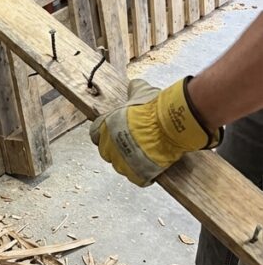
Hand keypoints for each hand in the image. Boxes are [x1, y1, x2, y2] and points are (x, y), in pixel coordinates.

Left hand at [90, 77, 221, 186]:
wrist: (169, 125)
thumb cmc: (153, 108)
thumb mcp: (142, 92)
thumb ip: (134, 90)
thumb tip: (133, 85)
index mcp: (104, 126)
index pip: (94, 133)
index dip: (105, 133)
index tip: (115, 132)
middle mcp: (108, 146)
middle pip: (106, 151)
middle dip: (116, 148)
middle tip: (133, 143)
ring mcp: (121, 162)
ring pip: (121, 166)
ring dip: (130, 162)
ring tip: (144, 155)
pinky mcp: (135, 174)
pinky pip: (137, 178)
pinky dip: (144, 175)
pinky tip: (152, 168)